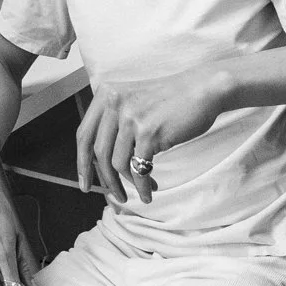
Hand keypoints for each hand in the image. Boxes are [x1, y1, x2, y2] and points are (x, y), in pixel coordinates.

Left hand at [74, 69, 226, 203]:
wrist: (204, 89)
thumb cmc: (173, 99)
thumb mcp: (135, 100)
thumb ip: (115, 120)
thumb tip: (99, 159)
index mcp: (107, 95)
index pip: (84, 135)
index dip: (81, 163)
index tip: (84, 183)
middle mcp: (115, 104)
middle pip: (98, 152)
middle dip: (104, 180)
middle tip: (115, 195)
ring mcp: (131, 117)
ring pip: (117, 163)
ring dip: (127, 184)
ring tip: (138, 192)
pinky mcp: (149, 132)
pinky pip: (139, 167)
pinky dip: (143, 184)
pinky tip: (150, 191)